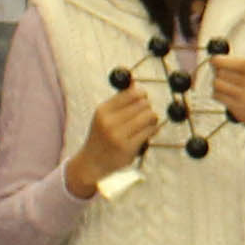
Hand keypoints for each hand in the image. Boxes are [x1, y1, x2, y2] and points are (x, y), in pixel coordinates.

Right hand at [67, 76, 162, 192]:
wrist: (92, 163)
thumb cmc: (102, 136)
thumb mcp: (104, 116)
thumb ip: (119, 101)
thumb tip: (134, 82)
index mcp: (103, 110)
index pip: (131, 94)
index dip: (141, 94)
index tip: (143, 99)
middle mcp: (109, 122)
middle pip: (142, 104)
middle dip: (148, 107)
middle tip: (146, 113)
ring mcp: (118, 136)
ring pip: (149, 116)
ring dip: (153, 118)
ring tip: (149, 122)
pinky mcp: (128, 148)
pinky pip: (150, 131)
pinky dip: (153, 129)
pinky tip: (149, 132)